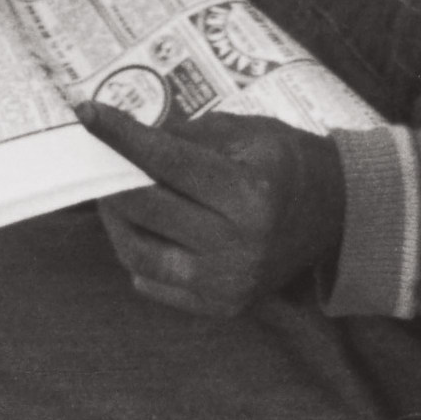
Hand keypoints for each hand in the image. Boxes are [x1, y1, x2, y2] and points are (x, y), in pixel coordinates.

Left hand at [79, 104, 343, 316]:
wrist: (334, 216)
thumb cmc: (284, 164)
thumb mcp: (246, 132)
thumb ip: (186, 134)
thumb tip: (127, 132)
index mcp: (249, 195)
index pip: (166, 160)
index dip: (121, 135)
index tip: (87, 113)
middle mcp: (238, 245)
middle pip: (145, 207)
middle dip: (112, 177)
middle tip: (100, 159)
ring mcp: (227, 282)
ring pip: (138, 252)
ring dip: (115, 219)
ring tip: (115, 195)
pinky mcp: (220, 306)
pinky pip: (153, 282)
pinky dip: (136, 252)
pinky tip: (142, 228)